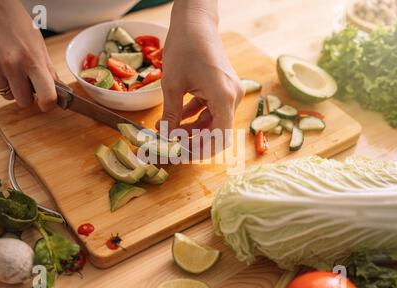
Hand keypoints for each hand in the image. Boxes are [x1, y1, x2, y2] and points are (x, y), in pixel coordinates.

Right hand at [0, 0, 56, 110]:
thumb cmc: (14, 21)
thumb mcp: (38, 43)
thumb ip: (48, 69)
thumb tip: (58, 90)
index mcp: (32, 60)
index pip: (47, 96)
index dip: (48, 104)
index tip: (47, 103)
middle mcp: (12, 66)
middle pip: (24, 101)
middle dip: (28, 95)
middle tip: (28, 81)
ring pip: (8, 96)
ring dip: (12, 88)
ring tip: (12, 68)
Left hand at [158, 0, 243, 152]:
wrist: (196, 22)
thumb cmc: (185, 47)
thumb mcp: (172, 85)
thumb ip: (170, 115)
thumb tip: (164, 138)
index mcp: (224, 96)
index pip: (220, 137)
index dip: (201, 150)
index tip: (182, 156)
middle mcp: (233, 96)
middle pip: (216, 130)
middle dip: (193, 140)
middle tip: (171, 146)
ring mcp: (230, 92)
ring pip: (212, 121)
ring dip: (191, 129)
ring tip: (167, 132)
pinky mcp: (223, 88)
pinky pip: (211, 109)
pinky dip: (194, 116)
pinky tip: (175, 119)